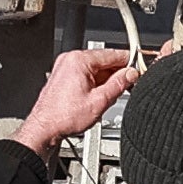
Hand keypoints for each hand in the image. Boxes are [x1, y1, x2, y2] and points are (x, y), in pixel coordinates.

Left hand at [15, 48, 141, 157]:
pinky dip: (95, 82)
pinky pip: (85, 74)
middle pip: (103, 60)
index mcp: (79, 60)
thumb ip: (119, 84)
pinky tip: (99, 96)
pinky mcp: (63, 76)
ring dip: (106, 79)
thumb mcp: (99, 101)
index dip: (128, 62)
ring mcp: (65, 67)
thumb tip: (130, 74)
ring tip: (110, 96)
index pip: (112, 53)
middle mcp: (70, 60)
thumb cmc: (63, 117)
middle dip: (117, 73)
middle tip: (128, 85)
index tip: (138, 68)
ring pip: (94, 68)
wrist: (44, 129)